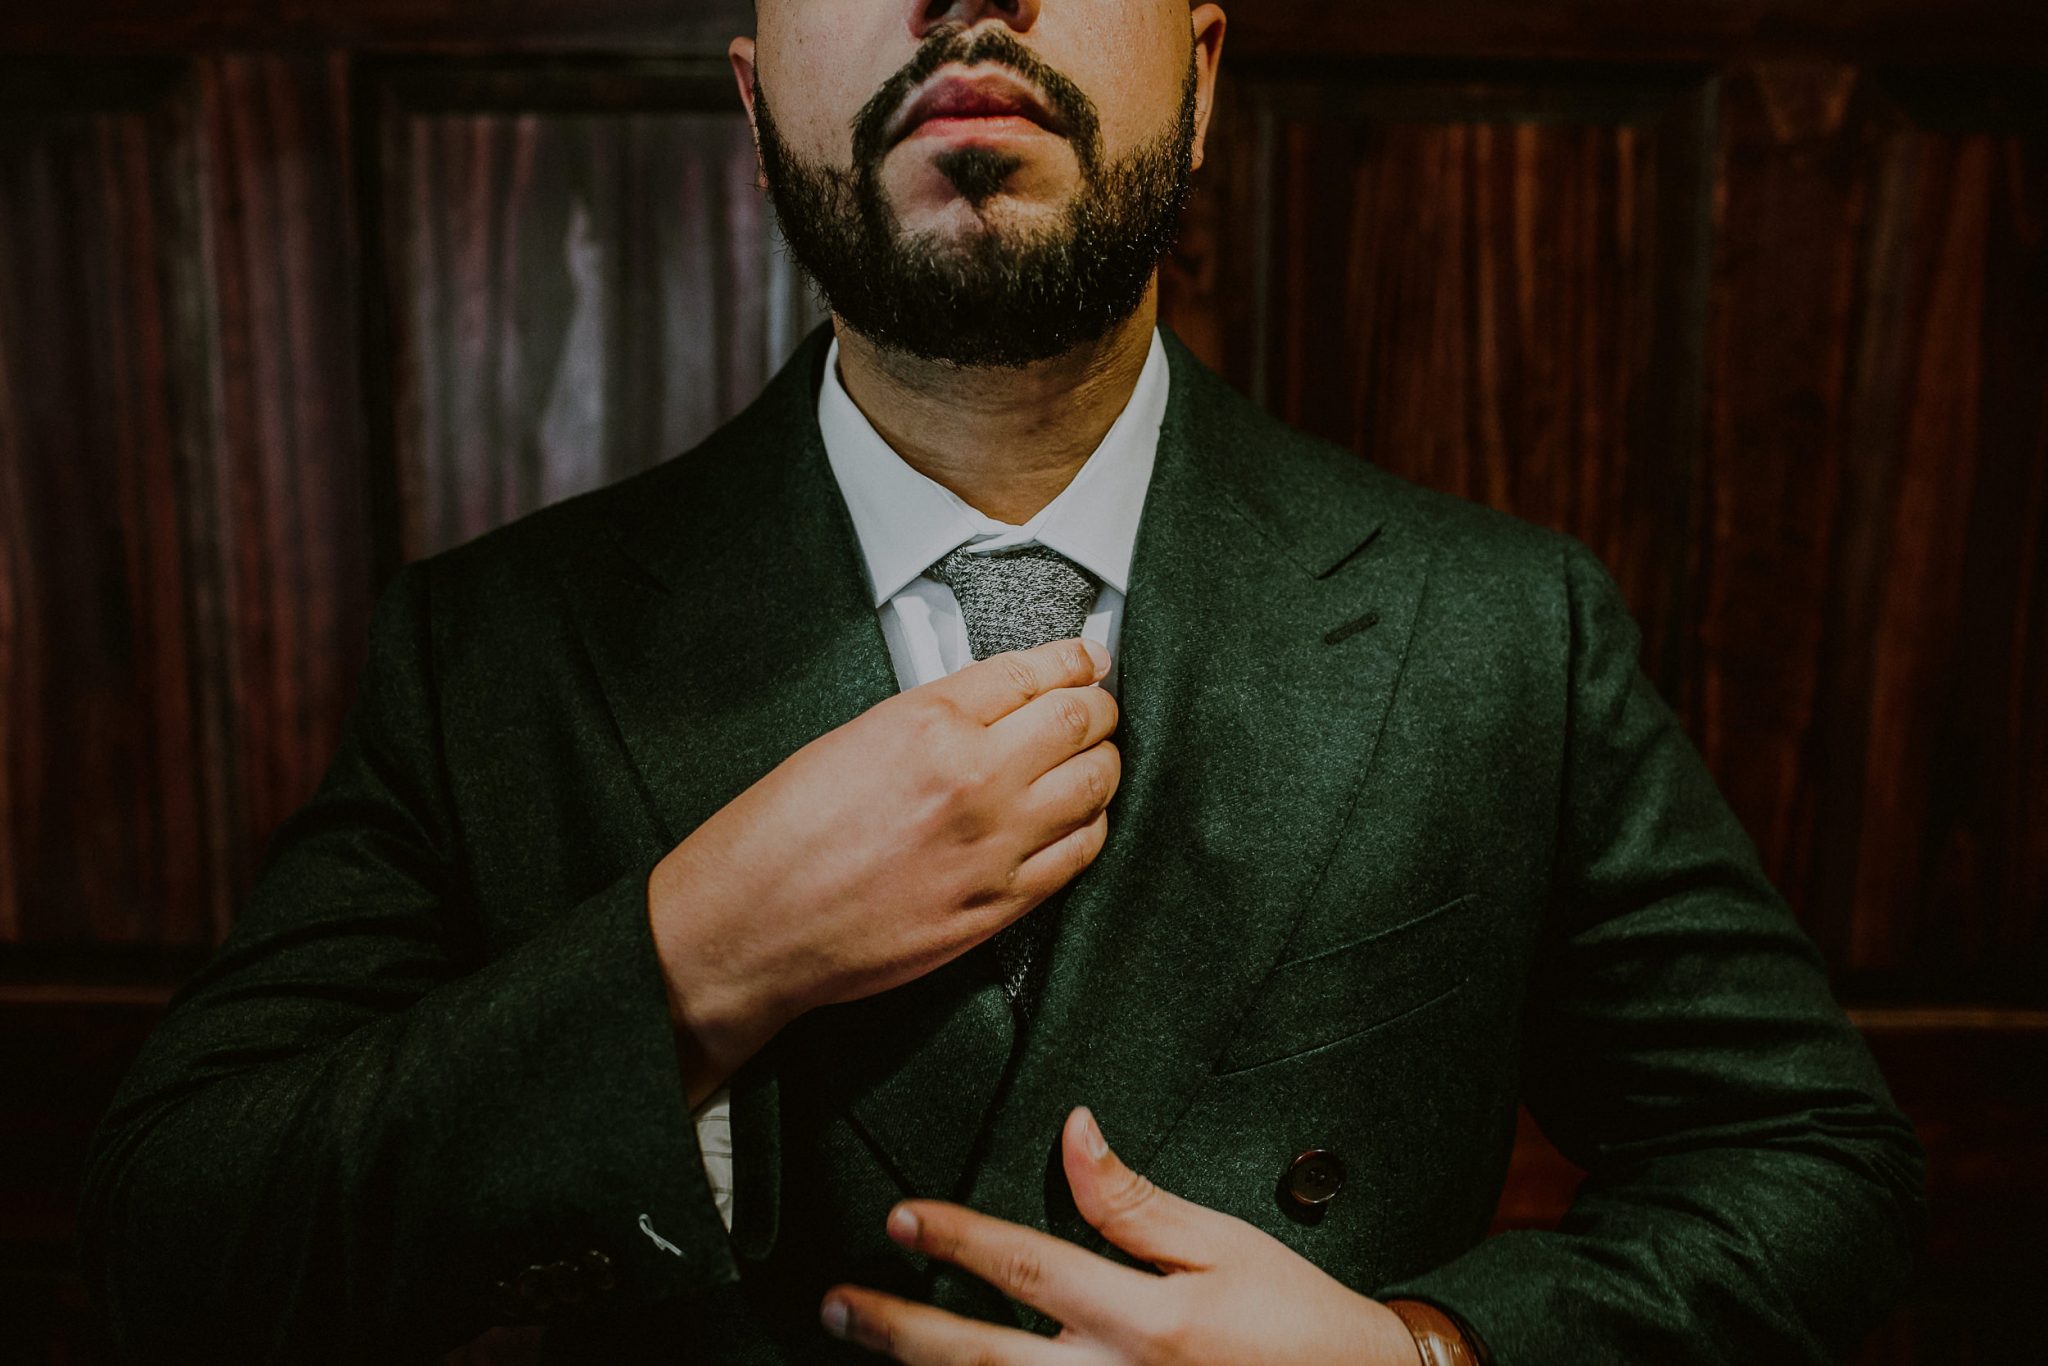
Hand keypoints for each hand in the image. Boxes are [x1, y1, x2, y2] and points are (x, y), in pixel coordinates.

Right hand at [648, 638, 1120, 1100]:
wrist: (752, 925)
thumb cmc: (779, 837)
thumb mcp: (851, 739)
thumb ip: (930, 720)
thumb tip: (990, 709)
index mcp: (927, 722)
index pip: (1032, 670)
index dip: (1074, 658)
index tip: (1088, 658)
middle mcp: (972, 776)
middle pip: (1078, 719)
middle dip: (1099, 706)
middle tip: (1098, 706)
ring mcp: (994, 843)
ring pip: (1094, 783)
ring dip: (1104, 763)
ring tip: (1096, 759)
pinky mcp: (1001, 903)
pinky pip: (1081, 852)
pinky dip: (1091, 825)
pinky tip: (1081, 818)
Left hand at [819, 1107, 1422, 1364]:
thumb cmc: (1298, 1323)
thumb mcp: (1226, 1245)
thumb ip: (1134, 1200)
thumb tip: (1072, 1129)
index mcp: (1146, 1321)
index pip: (1026, 1267)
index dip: (955, 1240)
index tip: (899, 1218)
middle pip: (981, 1361)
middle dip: (900, 1330)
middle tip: (838, 1304)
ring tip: (863, 1351)